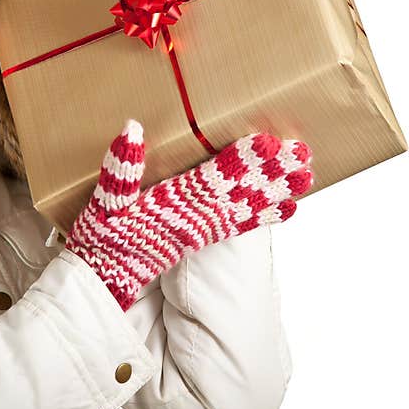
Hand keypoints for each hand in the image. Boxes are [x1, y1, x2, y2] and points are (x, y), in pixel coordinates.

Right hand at [65, 119, 313, 310]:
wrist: (103, 280)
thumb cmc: (101, 239)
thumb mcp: (102, 201)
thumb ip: (118, 168)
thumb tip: (131, 129)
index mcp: (172, 202)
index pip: (215, 176)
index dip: (243, 159)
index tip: (269, 142)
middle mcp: (194, 217)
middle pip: (241, 192)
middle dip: (273, 173)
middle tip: (304, 155)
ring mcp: (201, 230)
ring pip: (247, 208)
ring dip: (278, 192)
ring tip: (307, 178)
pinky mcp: (202, 240)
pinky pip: (241, 227)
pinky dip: (265, 217)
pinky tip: (287, 210)